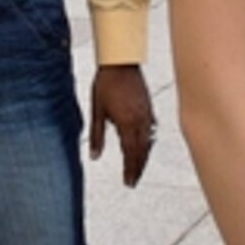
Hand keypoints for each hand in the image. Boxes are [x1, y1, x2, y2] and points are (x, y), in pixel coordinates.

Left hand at [87, 63, 155, 186]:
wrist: (120, 62)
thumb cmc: (106, 83)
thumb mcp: (97, 110)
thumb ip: (97, 135)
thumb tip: (94, 156)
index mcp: (127, 123)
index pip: (131, 153)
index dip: (130, 170)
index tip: (129, 183)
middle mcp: (140, 120)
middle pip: (142, 150)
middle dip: (138, 167)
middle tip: (133, 181)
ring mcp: (147, 113)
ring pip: (148, 141)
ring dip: (144, 156)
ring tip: (138, 167)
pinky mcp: (149, 107)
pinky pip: (151, 130)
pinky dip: (148, 141)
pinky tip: (144, 145)